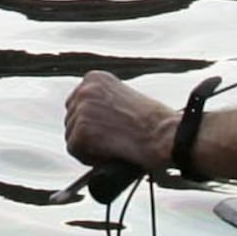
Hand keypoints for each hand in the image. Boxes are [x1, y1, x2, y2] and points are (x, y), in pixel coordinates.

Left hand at [62, 70, 176, 177]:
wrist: (166, 135)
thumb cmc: (155, 123)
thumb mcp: (124, 100)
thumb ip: (103, 104)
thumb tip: (87, 121)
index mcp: (95, 78)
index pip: (76, 103)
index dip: (89, 122)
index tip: (104, 131)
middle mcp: (85, 89)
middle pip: (70, 119)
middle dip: (86, 135)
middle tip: (109, 143)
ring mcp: (82, 109)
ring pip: (71, 136)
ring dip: (89, 147)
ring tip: (114, 147)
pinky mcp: (82, 130)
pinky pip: (75, 150)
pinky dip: (89, 158)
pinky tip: (109, 154)